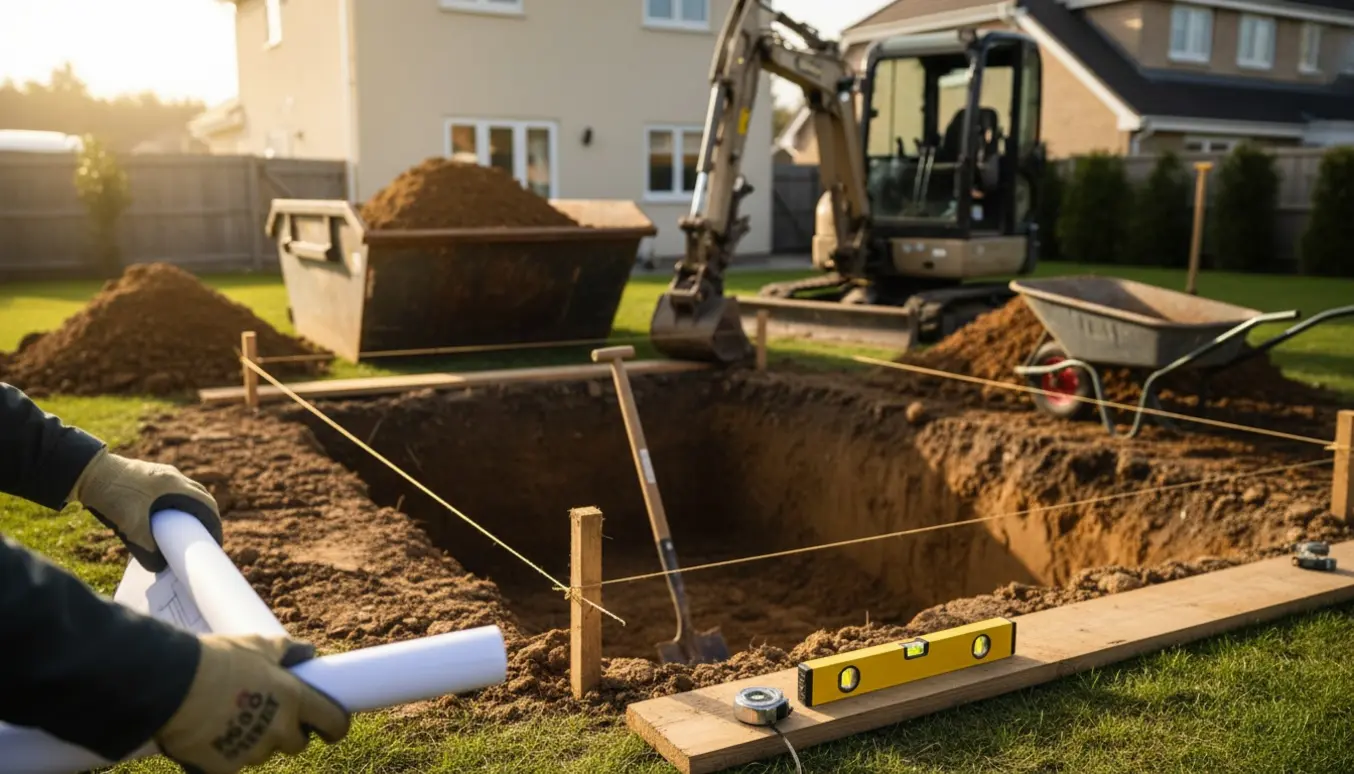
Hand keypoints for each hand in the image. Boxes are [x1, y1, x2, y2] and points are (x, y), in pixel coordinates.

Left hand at [69, 449, 222, 571]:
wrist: (86, 473)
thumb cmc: (111, 497)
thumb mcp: (130, 527)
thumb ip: (146, 549)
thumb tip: (159, 567)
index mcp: (174, 485)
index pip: (206, 504)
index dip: (214, 524)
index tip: (214, 542)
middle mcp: (172, 476)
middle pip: (200, 497)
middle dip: (205, 518)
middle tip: (204, 538)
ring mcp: (161, 473)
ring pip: (186, 493)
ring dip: (190, 511)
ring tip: (187, 531)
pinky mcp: (149, 476)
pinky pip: (172, 491)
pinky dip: (177, 505)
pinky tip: (166, 519)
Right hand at [156, 634, 350, 773]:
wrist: (171, 685)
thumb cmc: (217, 659)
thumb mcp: (257, 645)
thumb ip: (287, 650)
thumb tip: (308, 652)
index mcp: (294, 699)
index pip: (333, 721)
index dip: (335, 725)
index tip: (331, 727)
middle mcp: (279, 729)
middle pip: (296, 743)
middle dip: (288, 733)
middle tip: (268, 716)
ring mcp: (252, 752)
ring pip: (263, 753)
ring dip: (255, 742)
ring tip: (230, 719)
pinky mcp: (225, 769)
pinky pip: (233, 766)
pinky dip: (225, 755)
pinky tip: (210, 737)